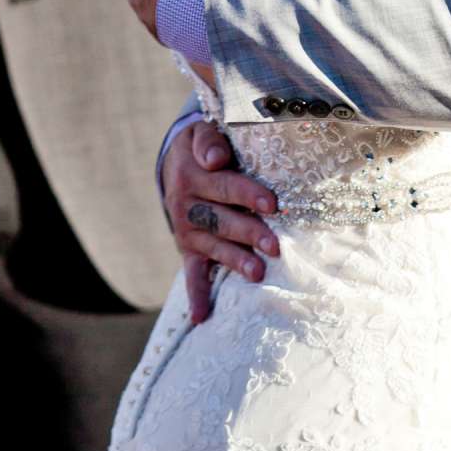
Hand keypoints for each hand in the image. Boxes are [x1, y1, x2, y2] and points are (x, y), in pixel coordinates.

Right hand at [160, 119, 278, 324]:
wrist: (175, 165)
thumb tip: (215, 158)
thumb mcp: (200, 132)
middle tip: (275, 245)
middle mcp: (186, 206)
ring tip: (257, 273)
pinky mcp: (188, 250)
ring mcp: (187, 231)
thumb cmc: (203, 147)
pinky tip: (201, 317)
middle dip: (249, 232)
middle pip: (221, 220)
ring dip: (235, 261)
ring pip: (212, 248)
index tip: (271, 203)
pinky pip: (191, 274)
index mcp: (191, 175)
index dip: (247, 194)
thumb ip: (208, 140)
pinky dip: (196, 296)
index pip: (224, 185)